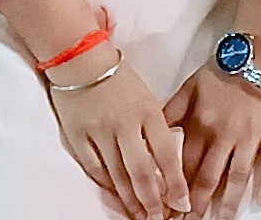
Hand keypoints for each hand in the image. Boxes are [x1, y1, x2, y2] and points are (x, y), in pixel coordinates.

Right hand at [41, 58, 186, 219]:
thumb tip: (167, 168)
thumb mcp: (148, 99)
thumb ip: (157, 130)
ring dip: (131, 200)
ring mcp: (99, 130)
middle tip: (159, 218)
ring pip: (117, 175)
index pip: (166, 155)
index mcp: (147, 111)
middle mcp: (124, 123)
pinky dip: (107, 185)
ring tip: (140, 216)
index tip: (182, 204)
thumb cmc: (119, 79)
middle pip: (141, 172)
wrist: (80, 57)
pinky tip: (116, 197)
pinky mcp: (78, 135)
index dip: (175, 184)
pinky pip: (94, 168)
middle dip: (153, 202)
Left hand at [164, 64, 260, 215]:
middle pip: (207, 177)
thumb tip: (152, 134)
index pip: (182, 165)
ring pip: (237, 176)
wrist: (258, 48)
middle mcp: (222, 133)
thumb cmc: (222, 68)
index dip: (174, 189)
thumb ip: (170, 112)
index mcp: (199, 123)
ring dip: (229, 202)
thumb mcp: (188, 87)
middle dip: (197, 206)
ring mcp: (250, 135)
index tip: (168, 208)